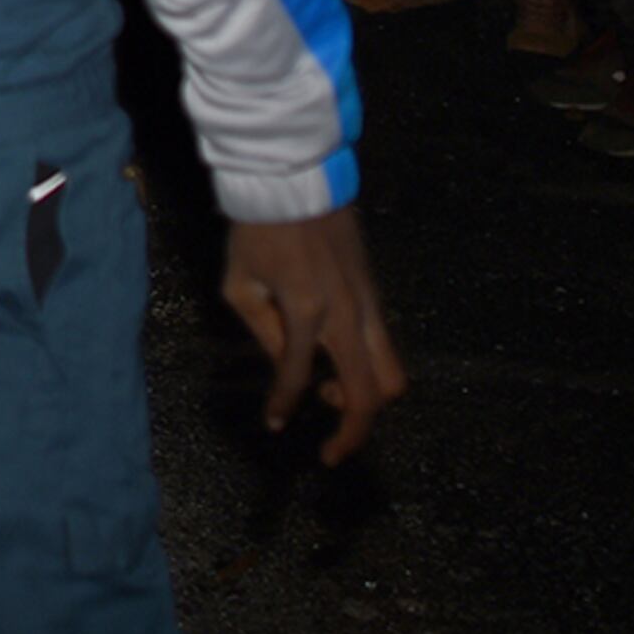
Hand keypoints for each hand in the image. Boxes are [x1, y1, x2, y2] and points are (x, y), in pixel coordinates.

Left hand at [222, 208, 406, 462]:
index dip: (282, 405)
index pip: (297, 375)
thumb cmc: (257, 229)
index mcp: (306, 308)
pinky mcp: (376, 295)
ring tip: (329, 394)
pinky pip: (384, 348)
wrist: (296, 180)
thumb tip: (288, 366)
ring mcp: (369, 304)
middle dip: (352, 432)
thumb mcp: (241, 282)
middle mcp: (347, 312)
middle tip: (330, 452)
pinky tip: (337, 365)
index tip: (271, 425)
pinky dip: (367, 370)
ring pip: (391, 374)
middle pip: (370, 393)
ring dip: (365, 399)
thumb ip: (265, 332)